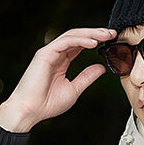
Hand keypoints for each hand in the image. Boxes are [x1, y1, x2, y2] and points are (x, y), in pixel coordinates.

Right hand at [0, 27, 116, 132]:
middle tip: (113, 33)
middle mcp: (55, 53)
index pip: (80, 45)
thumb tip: (101, 67)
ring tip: (106, 35)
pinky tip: (93, 43)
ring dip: (90, 34)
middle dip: (96, 33)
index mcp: (61, 61)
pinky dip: (80, 41)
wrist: (29, 111)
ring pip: (72, 36)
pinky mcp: (45, 54)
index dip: (95, 41)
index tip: (111, 41)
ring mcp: (49, 52)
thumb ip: (86, 77)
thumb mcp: (74, 90)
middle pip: (78, 37)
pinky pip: (65, 42)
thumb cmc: (47, 104)